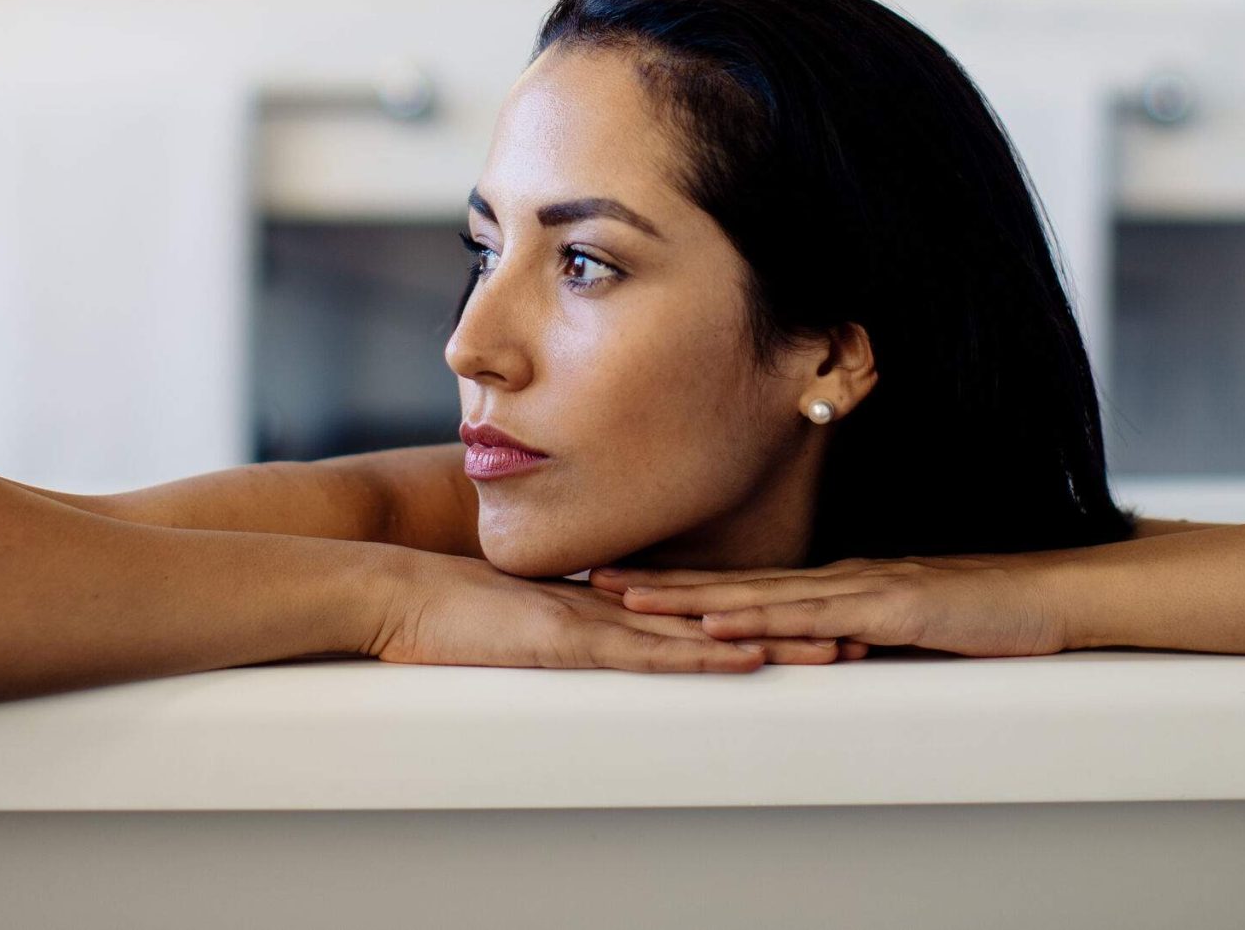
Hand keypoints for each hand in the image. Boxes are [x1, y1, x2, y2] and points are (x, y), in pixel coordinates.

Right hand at [365, 550, 863, 672]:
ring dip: (767, 641)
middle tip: (853, 632)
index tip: (807, 619)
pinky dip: (699, 655)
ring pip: (700, 634)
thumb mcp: (516, 623)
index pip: (696, 611)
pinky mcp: (569, 639)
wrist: (391, 590)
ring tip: (830, 648)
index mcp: (604, 605)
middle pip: (718, 618)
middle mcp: (612, 608)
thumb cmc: (439, 610)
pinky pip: (647, 653)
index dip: (753, 615)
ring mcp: (594, 621)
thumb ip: (554, 624)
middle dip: (787, 626)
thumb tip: (583, 634)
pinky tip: (742, 656)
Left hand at [589, 554, 1070, 658]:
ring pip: (759, 597)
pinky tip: (719, 625)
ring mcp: (861, 590)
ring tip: (629, 601)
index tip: (630, 584)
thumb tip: (825, 655)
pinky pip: (811, 618)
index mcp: (840, 586)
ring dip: (689, 600)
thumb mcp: (912, 629)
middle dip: (663, 587)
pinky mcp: (888, 607)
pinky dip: (760, 622)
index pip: (749, 588)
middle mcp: (839, 580)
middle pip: (735, 585)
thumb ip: (866, 636)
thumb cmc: (989, 612)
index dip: (687, 586)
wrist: (1051, 593)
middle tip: (597, 582)